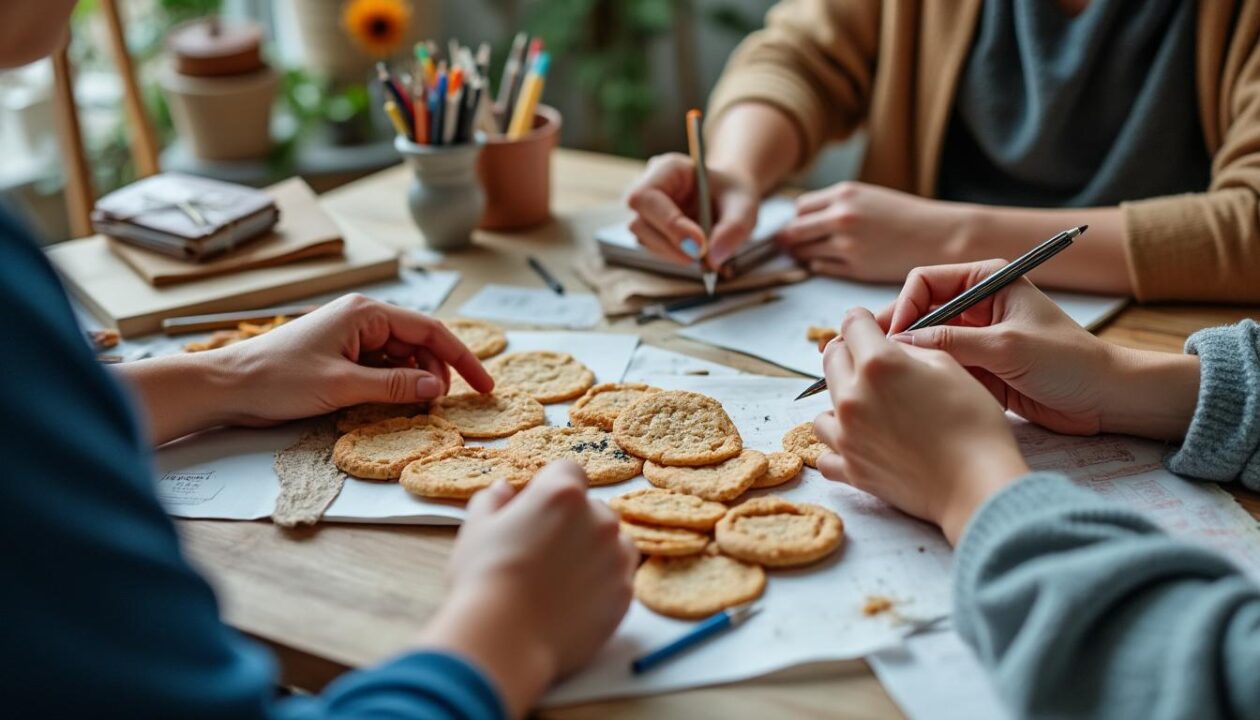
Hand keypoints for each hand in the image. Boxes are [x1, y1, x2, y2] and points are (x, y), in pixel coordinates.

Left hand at [221, 293, 493, 425]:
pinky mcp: (341, 356)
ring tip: (420, 407)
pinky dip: (395, 384)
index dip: (462, 359)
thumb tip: (436, 388)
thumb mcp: (342, 385)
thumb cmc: (277, 379)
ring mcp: (351, 337)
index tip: (484, 385)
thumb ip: (393, 386)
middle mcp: (362, 319)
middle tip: (443, 405)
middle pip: (419, 342)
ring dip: (415, 380)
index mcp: (366, 314)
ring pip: (402, 356)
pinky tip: (396, 403)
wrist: (228, 387)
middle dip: (437, 372)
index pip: (431, 330)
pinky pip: (382, 367)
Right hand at [419, 462, 636, 716]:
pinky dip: (601, 585)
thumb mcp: (476, 528)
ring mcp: (617, 558)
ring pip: (612, 544)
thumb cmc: (484, 579)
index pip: (567, 470)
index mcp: (562, 493)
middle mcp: (599, 519)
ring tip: (560, 580)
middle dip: (573, 523)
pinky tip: (572, 602)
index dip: (549, 488)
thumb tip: (504, 490)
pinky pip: (618, 579)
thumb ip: (493, 500)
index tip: (534, 510)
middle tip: (542, 552)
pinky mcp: (625, 595)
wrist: (504, 640)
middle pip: (592, 509)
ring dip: (594, 552)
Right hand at [625, 152, 760, 268]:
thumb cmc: (733, 194)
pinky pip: (653, 249)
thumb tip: (712, 258)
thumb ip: (734, 228)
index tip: (699, 244)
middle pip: (639, 222)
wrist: (728, 198)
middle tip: (701, 257)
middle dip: (669, 244)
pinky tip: (695, 250)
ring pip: (643, 239)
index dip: (669, 223)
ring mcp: (645, 211)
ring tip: (704, 253)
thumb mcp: (744, 205)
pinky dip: (674, 255)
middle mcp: (648, 188)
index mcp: (667, 169)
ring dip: (672, 252)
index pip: (648, 197)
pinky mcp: (649, 231)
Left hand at [775, 181, 972, 281]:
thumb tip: (800, 219)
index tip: (801, 225)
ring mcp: (846, 245)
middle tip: (791, 245)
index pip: (799, 208)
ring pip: (803, 253)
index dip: (798, 218)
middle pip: (794, 231)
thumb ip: (836, 204)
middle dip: (790, 239)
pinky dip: (818, 267)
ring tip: (813, 254)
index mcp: (845, 194)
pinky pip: (820, 269)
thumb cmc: (904, 215)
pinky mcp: (854, 268)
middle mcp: (841, 218)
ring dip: (802, 255)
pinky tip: (830, 262)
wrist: (937, 236)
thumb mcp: (868, 196)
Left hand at [813, 309, 1028, 544]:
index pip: (852, 323)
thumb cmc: (974, 423)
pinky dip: (838, 446)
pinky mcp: (850, 469)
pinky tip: (859, 443)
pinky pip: (825, 453)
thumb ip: (910, 349)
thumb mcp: (949, 367)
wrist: (977, 485)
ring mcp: (846, 435)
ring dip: (841, 402)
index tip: (870, 327)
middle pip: (831, 359)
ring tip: (870, 409)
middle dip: (850, 354)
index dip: (863, 321)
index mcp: (878, 364)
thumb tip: (890, 345)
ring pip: (822, 407)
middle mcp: (852, 396)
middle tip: (874, 365)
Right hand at [880, 261, 1198, 439]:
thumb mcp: (1007, 347)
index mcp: (987, 281)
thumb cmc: (1069, 362)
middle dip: (897, 334)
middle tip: (875, 359)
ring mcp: (975, 337)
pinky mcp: (977, 368)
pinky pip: (939, 368)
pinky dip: (924, 377)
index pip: (924, 282)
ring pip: (924, 343)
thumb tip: (901, 344)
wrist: (1105, 399)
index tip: (894, 339)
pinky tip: (910, 393)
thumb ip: (952, 342)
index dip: (904, 307)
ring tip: (889, 379)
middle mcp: (977, 304)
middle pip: (918, 312)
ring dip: (908, 359)